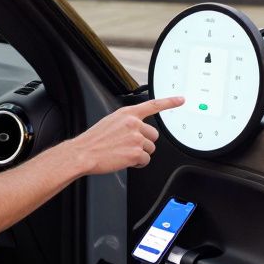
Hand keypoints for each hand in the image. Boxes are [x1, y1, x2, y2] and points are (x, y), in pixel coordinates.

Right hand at [66, 96, 184, 175]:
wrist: (83, 153)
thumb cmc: (93, 141)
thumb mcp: (110, 122)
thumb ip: (126, 122)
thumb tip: (136, 129)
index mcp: (127, 113)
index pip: (153, 105)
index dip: (169, 102)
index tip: (181, 100)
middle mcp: (134, 123)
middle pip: (154, 135)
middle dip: (145, 142)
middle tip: (129, 146)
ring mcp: (136, 138)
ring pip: (150, 148)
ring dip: (140, 153)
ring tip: (123, 153)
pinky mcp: (136, 152)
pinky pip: (146, 160)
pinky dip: (137, 163)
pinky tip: (125, 160)